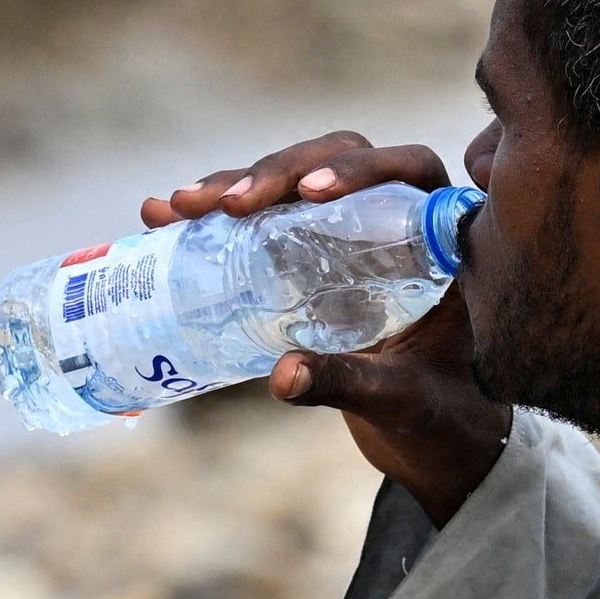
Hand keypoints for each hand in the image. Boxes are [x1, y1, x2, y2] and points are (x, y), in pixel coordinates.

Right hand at [148, 133, 509, 519]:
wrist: (427, 435)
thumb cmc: (435, 413)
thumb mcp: (397, 398)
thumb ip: (349, 384)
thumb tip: (283, 376)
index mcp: (436, 242)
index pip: (405, 171)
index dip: (360, 169)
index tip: (311, 193)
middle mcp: (391, 223)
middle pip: (333, 163)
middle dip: (274, 173)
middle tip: (227, 206)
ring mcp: (343, 235)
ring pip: (289, 184)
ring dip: (232, 186)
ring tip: (176, 206)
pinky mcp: (305, 257)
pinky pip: (260, 220)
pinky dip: (212, 217)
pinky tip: (163, 216)